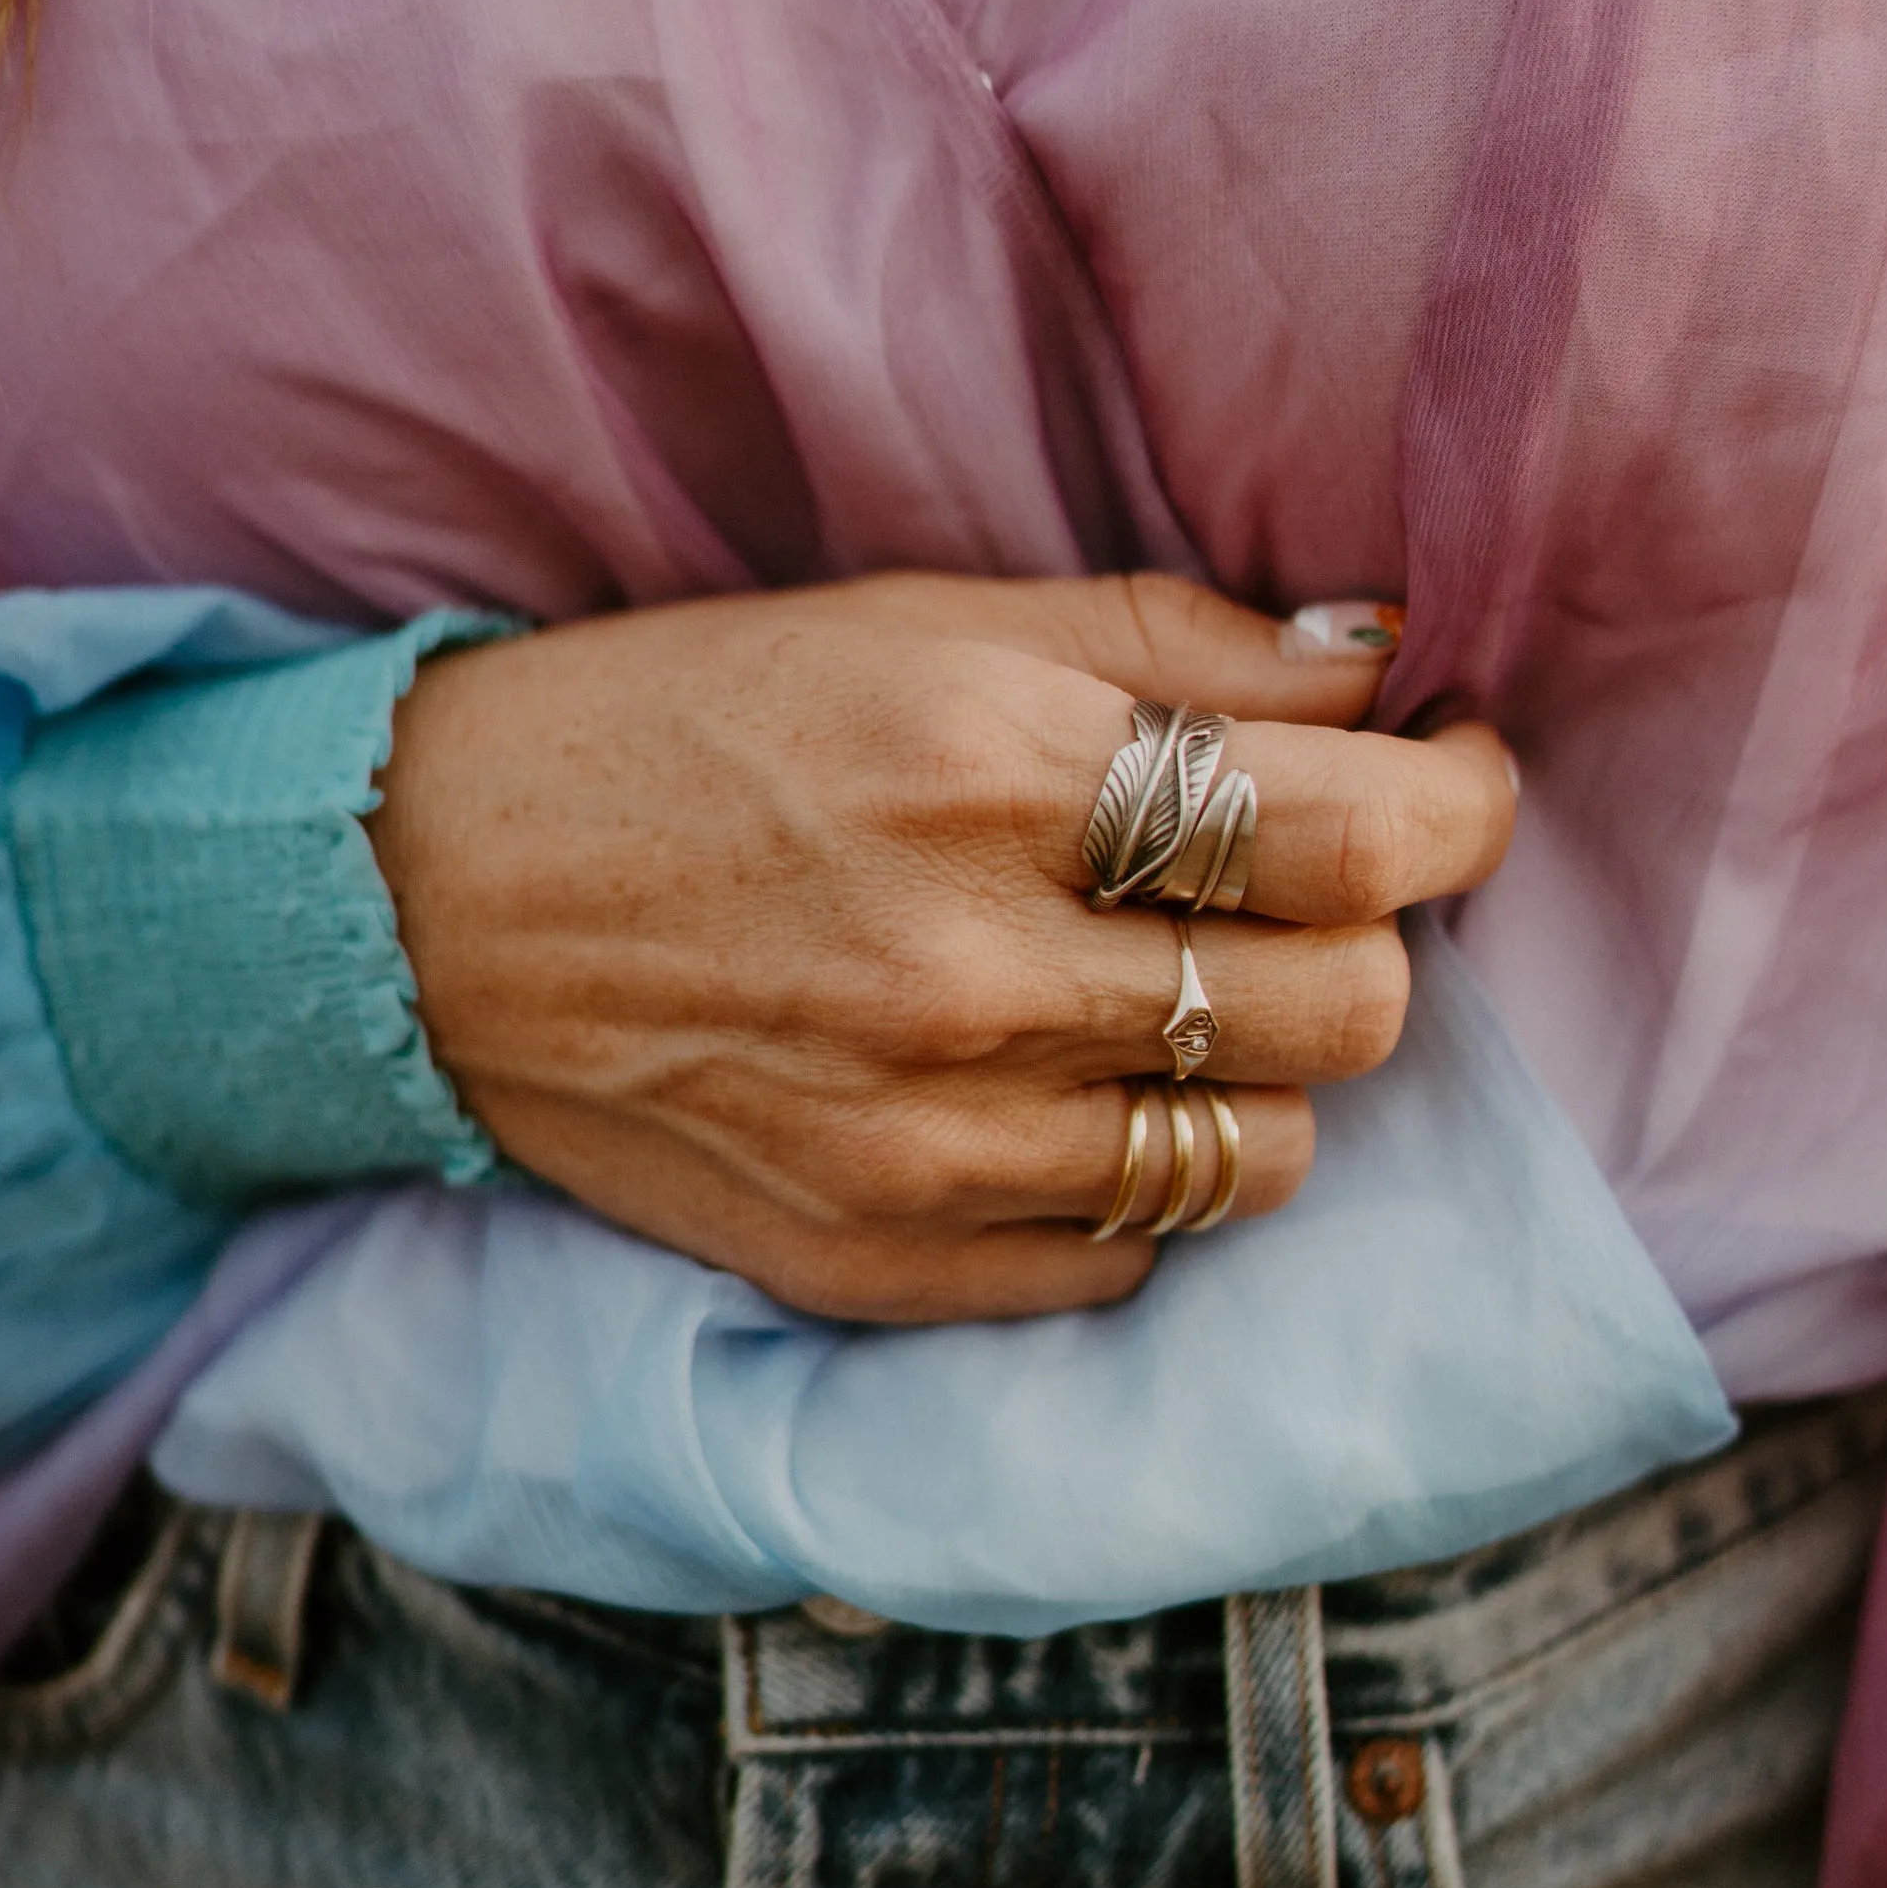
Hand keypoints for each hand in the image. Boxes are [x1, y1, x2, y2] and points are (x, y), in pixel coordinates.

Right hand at [370, 570, 1513, 1320]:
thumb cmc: (684, 727)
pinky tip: (1051, 1093)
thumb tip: (1384, 674)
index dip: (1460, 810)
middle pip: (1351, 1011)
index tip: (1452, 787)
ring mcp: (925, 1144)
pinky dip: (1127, 1179)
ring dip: (1255, 1073)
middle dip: (1364, 940)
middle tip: (1293, 893)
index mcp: (996, 773)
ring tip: (1163, 1000)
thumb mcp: (918, 625)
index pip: (1360, 835)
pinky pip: (1122, 1259)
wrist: (427, 902)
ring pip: (1260, 1159)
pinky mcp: (876, 1262)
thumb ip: (1170, 644)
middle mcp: (973, 973)